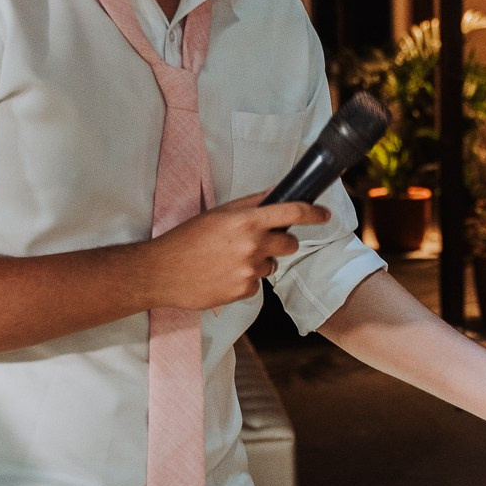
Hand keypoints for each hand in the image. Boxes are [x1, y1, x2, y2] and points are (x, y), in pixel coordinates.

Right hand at [141, 192, 329, 310]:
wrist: (161, 271)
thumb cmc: (186, 238)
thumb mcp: (218, 213)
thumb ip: (250, 204)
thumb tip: (277, 193)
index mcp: (246, 221)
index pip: (292, 214)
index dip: (313, 213)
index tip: (324, 214)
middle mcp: (251, 246)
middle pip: (290, 244)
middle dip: (282, 242)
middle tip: (261, 241)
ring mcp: (248, 271)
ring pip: (272, 265)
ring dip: (260, 262)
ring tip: (229, 260)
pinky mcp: (242, 292)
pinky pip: (256, 284)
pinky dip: (245, 280)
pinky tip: (223, 275)